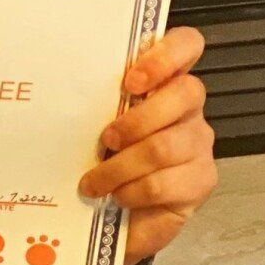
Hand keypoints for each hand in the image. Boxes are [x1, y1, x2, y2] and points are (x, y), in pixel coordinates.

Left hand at [78, 25, 218, 264]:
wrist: (121, 218)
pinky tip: (118, 196)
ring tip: (96, 181)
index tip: (132, 80)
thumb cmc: (108, 163)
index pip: (187, 45)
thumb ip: (100, 104)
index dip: (166, 55)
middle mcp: (188, 110)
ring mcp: (198, 145)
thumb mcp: (98, 127)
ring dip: (120, 167)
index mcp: (164, 85)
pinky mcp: (200, 181)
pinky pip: (162, 183)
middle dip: (136, 120)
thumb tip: (64, 90)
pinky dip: (131, 192)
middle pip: (184, 93)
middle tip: (105, 139)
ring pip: (164, 146)